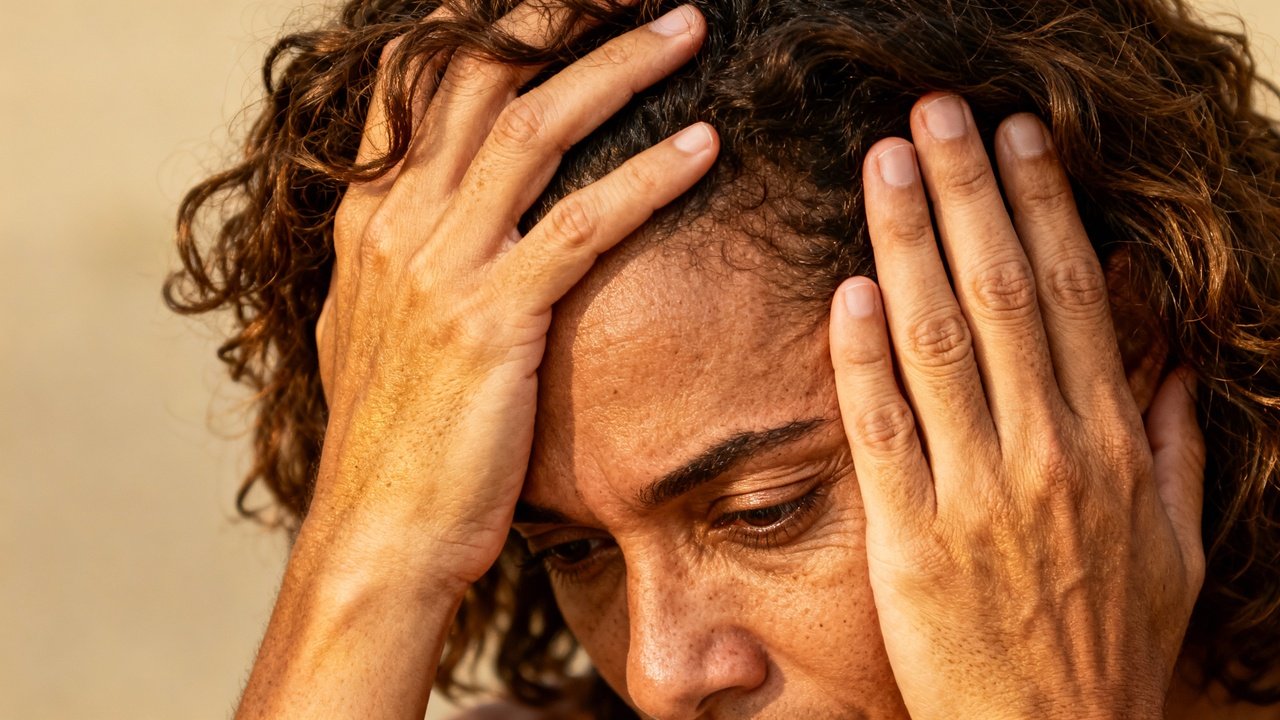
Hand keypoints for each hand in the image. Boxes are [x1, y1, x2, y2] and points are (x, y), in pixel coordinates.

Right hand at [236, 6, 716, 717]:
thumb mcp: (366, 337)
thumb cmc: (388, 446)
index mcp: (369, 221)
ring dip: (617, 66)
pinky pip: (582, 222)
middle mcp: (399, 224)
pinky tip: (704, 143)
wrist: (377, 538)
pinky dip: (646, 174)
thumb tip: (403, 233)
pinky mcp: (494, 319)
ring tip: (686, 26)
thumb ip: (390, 269)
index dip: (479, 25)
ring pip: (532, 126)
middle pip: (476, 77)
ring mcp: (443, 267)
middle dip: (554, 14)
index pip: (417, 87)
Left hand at [828, 95, 1205, 719]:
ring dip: (908, 244)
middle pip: (1003, 296)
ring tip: (886, 165)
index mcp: (1111, 443)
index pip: (1076, 297)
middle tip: (937, 113)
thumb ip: (1172, 442)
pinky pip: (884, 431)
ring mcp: (976, 492)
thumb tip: (1166, 356)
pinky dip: (862, 359)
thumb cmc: (1113, 640)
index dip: (1042, 210)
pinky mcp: (911, 537)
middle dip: (968, 194)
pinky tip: (848, 290)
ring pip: (937, 343)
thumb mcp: (1176, 542)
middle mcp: (1046, 452)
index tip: (1017, 140)